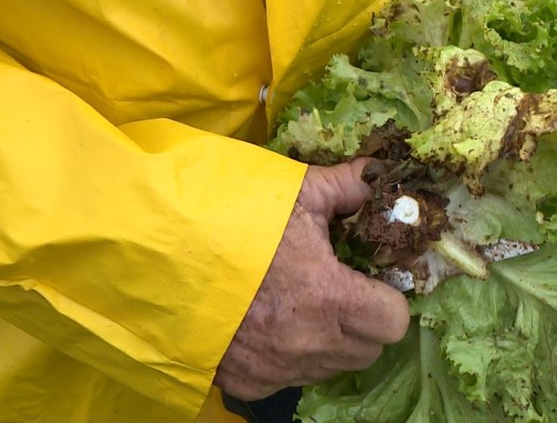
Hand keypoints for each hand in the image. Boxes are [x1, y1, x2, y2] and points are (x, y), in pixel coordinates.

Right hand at [214, 160, 410, 400]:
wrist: (163, 252)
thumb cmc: (237, 219)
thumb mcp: (298, 194)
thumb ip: (349, 186)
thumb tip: (380, 173)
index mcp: (330, 297)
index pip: (394, 321)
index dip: (390, 300)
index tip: (374, 283)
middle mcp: (308, 343)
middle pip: (369, 349)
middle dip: (365, 322)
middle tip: (343, 291)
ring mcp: (277, 368)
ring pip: (332, 366)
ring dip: (331, 342)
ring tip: (305, 305)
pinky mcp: (249, 382)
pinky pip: (291, 378)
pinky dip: (292, 358)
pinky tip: (274, 326)